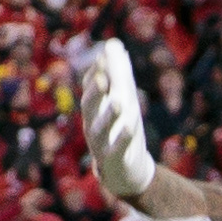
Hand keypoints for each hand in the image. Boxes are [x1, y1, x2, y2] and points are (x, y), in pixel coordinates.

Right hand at [81, 39, 155, 201]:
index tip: (103, 58)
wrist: (126, 175)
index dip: (95, 76)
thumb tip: (115, 46)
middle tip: (105, 74)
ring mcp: (101, 146)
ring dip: (109, 114)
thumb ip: (117, 80)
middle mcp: (91, 128)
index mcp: (93, 114)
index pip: (90, 92)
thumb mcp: (120, 107)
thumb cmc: (121, 135)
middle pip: (90, 107)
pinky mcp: (114, 162)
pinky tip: (130, 125)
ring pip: (100, 129)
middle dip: (96, 91)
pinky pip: (117, 149)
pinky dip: (122, 137)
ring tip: (120, 101)